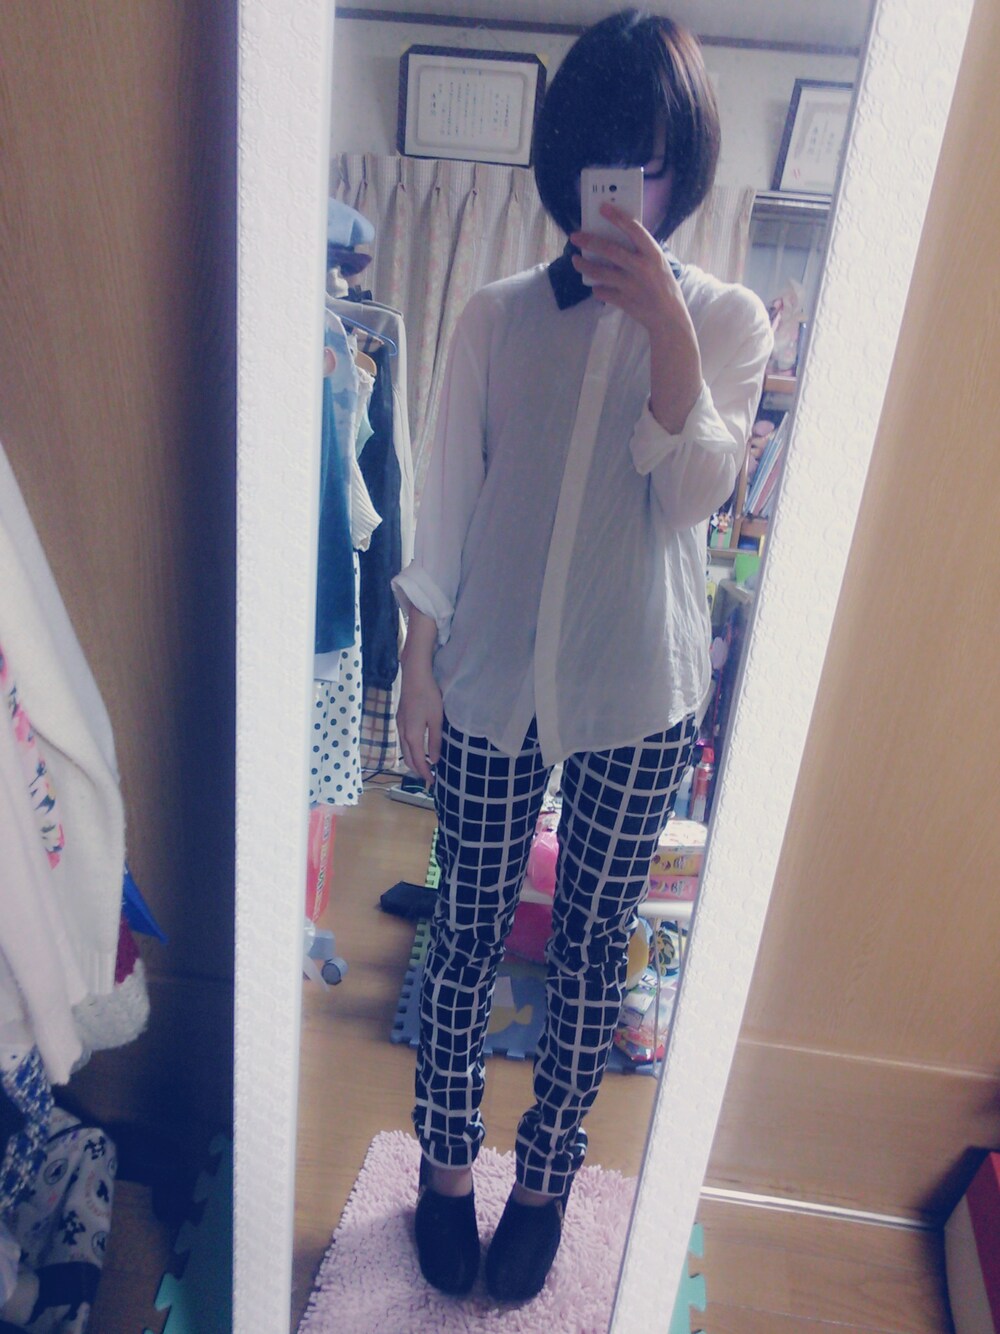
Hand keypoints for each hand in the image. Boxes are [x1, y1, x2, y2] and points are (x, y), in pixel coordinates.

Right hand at [397, 657, 442, 787]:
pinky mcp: (400, 718)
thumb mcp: (436, 719)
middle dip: (417, 770)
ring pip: (404, 750)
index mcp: (412, 735)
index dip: (425, 773)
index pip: (418, 760)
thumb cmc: (428, 696)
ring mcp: (399, 725)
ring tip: (424, 766)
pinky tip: (417, 748)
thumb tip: (434, 760)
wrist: (414, 676)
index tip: (432, 782)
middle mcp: (402, 733)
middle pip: (407, 758)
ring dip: (413, 760)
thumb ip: (435, 741)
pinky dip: (410, 750)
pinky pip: (403, 741)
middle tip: (428, 778)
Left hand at [570, 203, 702, 432]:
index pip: (634, 230)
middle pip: (610, 251)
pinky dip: (597, 289)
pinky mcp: (624, 301)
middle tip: (575, 236)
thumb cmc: (664, 287)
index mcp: (653, 255)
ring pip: (601, 272)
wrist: (669, 318)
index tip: (602, 207)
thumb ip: (641, 253)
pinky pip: (603, 292)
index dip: (617, 217)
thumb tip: (617, 238)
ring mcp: (632, 286)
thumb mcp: (659, 265)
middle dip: (590, 241)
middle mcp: (642, 268)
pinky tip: (595, 285)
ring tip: (575, 260)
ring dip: (585, 265)